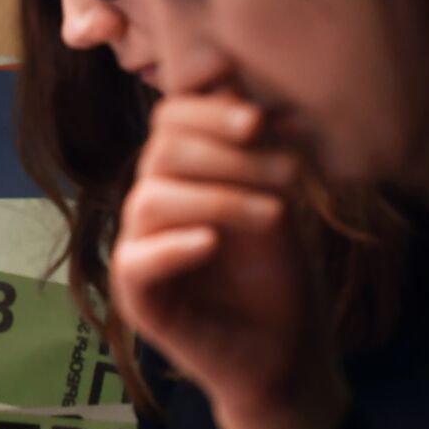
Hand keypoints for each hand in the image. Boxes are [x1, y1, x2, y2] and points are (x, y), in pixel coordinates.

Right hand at [111, 94, 347, 428]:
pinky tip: (214, 244)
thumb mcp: (275, 198)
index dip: (207, 109)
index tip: (260, 119)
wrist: (284, 353)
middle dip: (227, 152)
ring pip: (151, 199)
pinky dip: (175, 246)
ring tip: (278, 215)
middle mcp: (151, 204)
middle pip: (160, 152)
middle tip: (292, 171)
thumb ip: (252, 146)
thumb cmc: (277, 275)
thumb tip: (235, 74)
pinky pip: (137, 260)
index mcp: (179, 175)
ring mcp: (139, 249)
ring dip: (221, 198)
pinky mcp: (137, 296)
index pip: (169, 120)